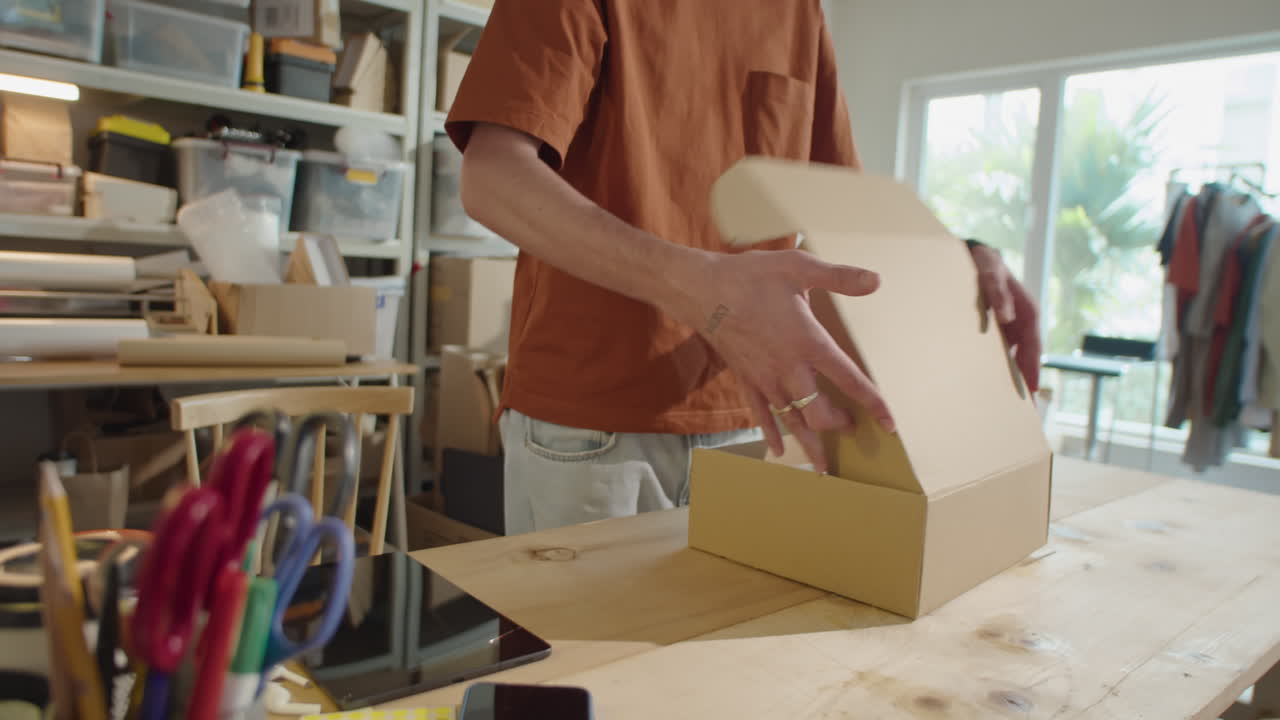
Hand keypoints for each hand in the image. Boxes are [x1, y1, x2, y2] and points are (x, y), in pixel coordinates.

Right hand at [671, 249, 894, 472]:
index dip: (873, 403)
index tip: (889, 423)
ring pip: (792, 422)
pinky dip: (772, 434)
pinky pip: (761, 415)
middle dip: (839, 425)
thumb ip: (840, 277)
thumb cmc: (752, 277)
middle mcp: (789, 369)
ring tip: (823, 466)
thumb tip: (876, 281)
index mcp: (808, 343)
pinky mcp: (746, 381)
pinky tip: (780, 450)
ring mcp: (765, 379)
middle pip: (819, 413)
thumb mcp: (799, 268)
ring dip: (810, 443)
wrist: (703, 291)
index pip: (849, 380)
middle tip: (853, 431)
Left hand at [968, 243, 1040, 392]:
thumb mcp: (990, 272)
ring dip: (1013, 378)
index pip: (1033, 348)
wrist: (975, 255)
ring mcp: (1012, 328)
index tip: (1031, 391)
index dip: (1031, 370)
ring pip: (1015, 357)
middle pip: (1026, 357)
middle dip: (1024, 381)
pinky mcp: (999, 330)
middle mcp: (1023, 322)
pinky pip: (1002, 353)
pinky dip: (999, 368)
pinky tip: (989, 384)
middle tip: (1023, 408)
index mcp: (1027, 312)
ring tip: (1008, 405)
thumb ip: (997, 292)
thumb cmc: (984, 263)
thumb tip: (1006, 317)